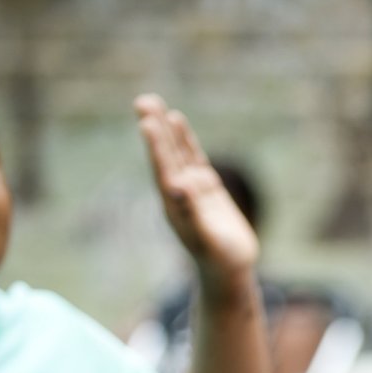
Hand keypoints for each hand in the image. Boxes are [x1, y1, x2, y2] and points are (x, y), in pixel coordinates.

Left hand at [135, 95, 257, 278]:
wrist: (228, 271)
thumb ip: (193, 212)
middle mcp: (178, 193)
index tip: (147, 123)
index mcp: (175, 205)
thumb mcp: (209, 239)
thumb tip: (178, 187)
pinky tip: (177, 121)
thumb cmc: (220, 260)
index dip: (156, 147)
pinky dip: (184, 140)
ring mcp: (191, 188)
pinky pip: (192, 158)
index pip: (164, 170)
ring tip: (153, 102)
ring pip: (175, 152)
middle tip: (143, 101)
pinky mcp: (205, 188)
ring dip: (164, 128)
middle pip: (164, 155)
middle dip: (154, 129)